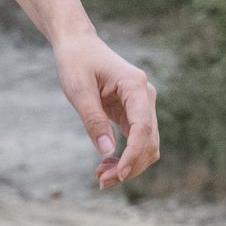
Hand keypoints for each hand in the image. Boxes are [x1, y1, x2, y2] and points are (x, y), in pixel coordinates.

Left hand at [54, 31, 159, 188]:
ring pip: (146, 144)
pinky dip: (124, 156)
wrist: (78, 45)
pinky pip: (136, 140)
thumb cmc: (76, 62)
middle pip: (149, 141)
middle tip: (101, 181)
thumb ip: (93, 120)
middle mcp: (145, 96)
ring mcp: (142, 105)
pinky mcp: (133, 112)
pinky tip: (104, 164)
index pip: (143, 128)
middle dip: (130, 165)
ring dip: (128, 164)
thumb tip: (107, 152)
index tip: (118, 174)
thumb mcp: (78, 90)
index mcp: (135, 86)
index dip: (133, 154)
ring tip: (101, 177)